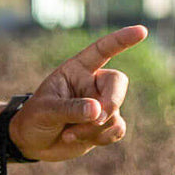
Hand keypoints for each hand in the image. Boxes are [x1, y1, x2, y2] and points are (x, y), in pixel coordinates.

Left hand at [7, 25, 147, 161]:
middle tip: (96, 118)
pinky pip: (117, 129)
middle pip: (118, 83)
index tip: (141, 31)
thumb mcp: (45, 111)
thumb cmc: (34, 119)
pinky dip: (102, 138)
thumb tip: (98, 111)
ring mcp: (100, 104)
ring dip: (94, 128)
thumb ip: (70, 108)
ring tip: (68, 134)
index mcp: (77, 70)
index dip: (122, 40)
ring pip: (114, 113)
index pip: (102, 50)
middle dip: (111, 102)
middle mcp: (92, 84)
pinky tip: (78, 140)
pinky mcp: (104, 125)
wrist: (32, 143)